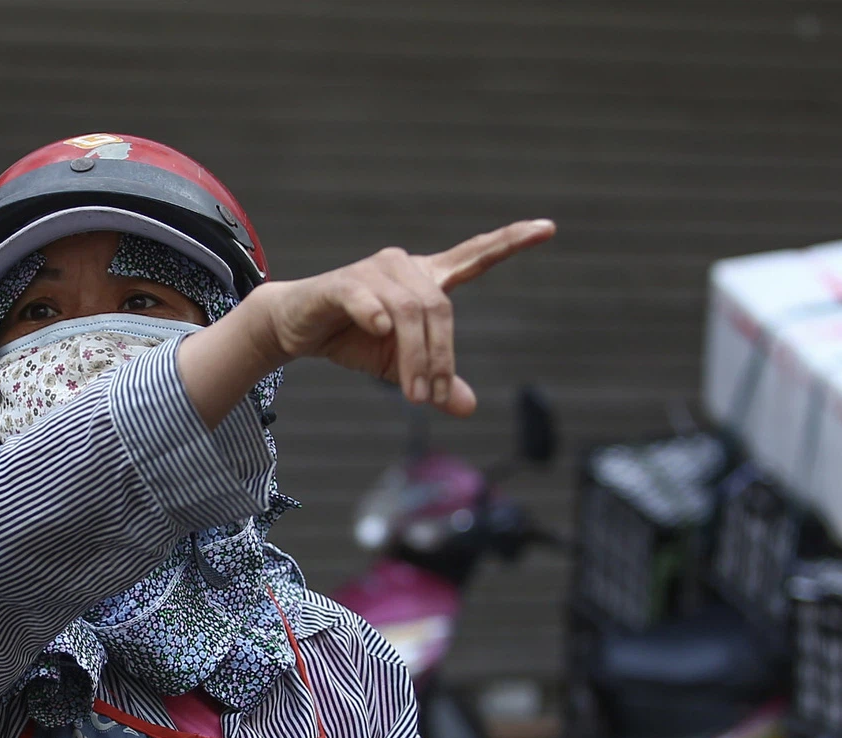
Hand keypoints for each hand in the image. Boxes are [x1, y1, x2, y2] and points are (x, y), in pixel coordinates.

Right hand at [243, 220, 555, 415]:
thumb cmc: (350, 338)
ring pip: (409, 312)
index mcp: (425, 281)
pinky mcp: (341, 284)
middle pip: (439, 309)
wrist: (294, 328)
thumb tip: (467, 407)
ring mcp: (374, 271)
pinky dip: (374, 314)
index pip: (474, 256)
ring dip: (414, 356)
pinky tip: (378, 330)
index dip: (510, 242)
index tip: (548, 227)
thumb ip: (434, 380)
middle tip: (428, 397)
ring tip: (410, 393)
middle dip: (439, 357)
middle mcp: (405, 267)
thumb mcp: (397, 366)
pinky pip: (366, 298)